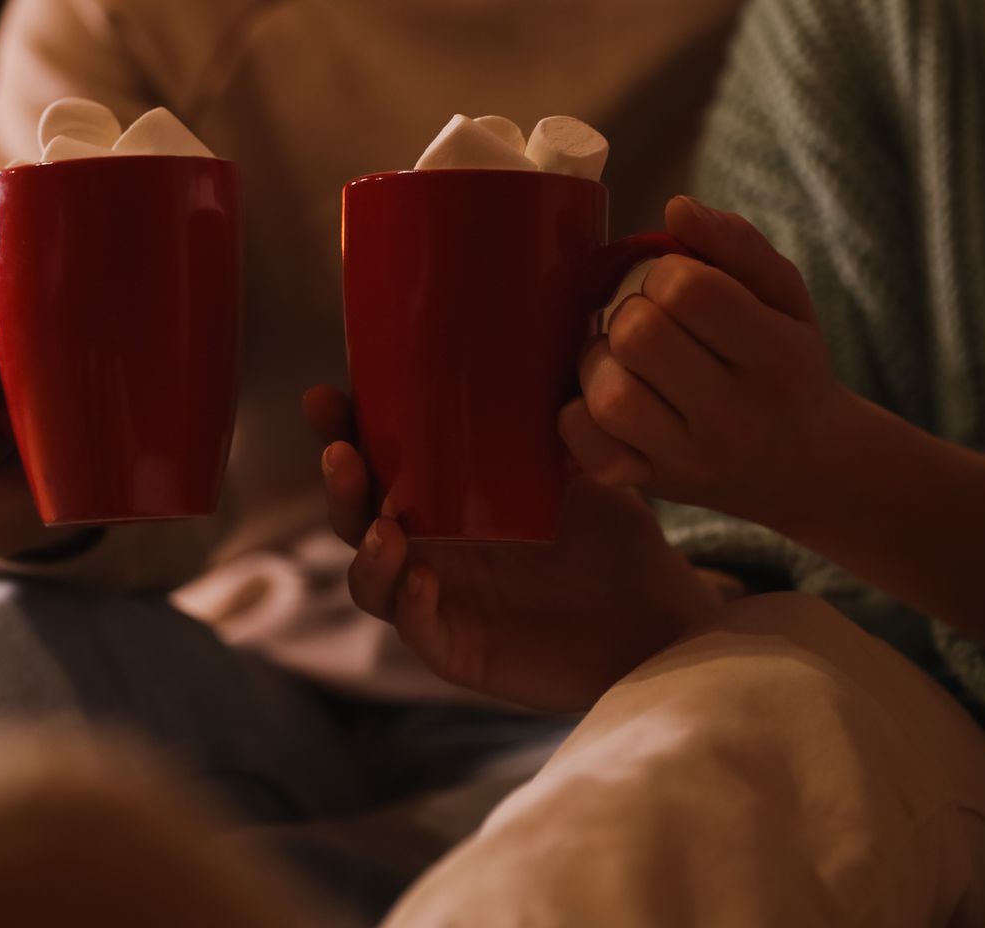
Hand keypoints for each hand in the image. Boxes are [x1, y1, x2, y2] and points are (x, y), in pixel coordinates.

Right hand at [305, 387, 720, 712]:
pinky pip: (417, 631)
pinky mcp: (459, 650)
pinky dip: (411, 605)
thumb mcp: (580, 467)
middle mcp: (426, 548)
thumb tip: (548, 333)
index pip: (373, 462)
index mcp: (438, 498)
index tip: (326, 396)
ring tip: (385, 526)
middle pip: (353, 518)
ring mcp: (437, 599)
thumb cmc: (611, 540)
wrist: (657, 619)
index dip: (340, 431)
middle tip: (342, 453)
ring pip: (370, 580)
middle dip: (339, 485)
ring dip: (367, 550)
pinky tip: (425, 580)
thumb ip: (550, 419)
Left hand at [558, 196, 847, 528]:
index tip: (677, 285)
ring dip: (600, 362)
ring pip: (609, 395)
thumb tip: (676, 207)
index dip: (665, 272)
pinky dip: (578, 416)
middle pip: (639, 336)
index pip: (689, 290)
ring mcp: (691, 460)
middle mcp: (737, 416)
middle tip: (649, 321)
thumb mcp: (784, 296)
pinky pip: (587, 448)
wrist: (805, 466)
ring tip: (625, 360)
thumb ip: (735, 244)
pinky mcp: (651, 485)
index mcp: (777, 357)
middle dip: (631, 313)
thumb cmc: (785, 365)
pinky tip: (602, 399)